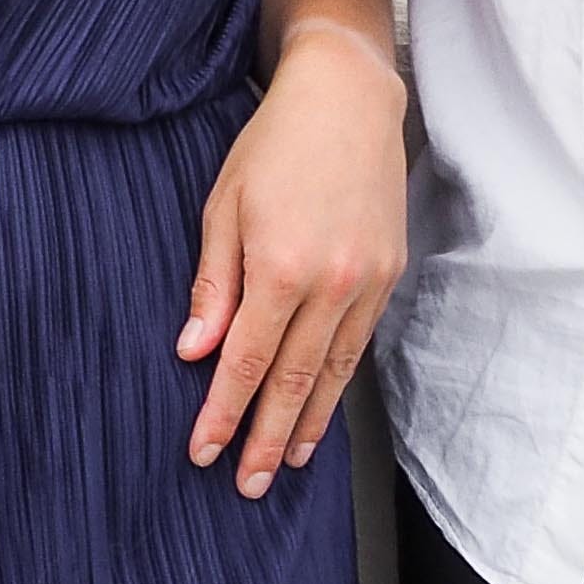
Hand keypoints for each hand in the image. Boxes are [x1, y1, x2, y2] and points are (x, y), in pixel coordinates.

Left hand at [184, 23, 407, 497]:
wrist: (346, 99)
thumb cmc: (272, 145)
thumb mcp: (223, 205)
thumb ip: (213, 284)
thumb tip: (194, 352)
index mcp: (281, 267)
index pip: (245, 362)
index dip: (223, 414)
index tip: (204, 451)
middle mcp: (330, 283)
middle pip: (292, 380)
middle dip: (266, 438)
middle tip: (247, 485)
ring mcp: (366, 281)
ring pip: (333, 371)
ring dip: (307, 422)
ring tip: (286, 462)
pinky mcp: (389, 273)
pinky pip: (359, 343)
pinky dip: (337, 382)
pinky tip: (321, 406)